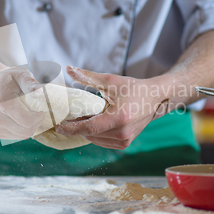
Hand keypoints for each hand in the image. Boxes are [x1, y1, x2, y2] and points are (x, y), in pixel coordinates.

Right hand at [0, 67, 44, 139]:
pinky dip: (21, 130)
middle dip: (36, 123)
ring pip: (21, 136)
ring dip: (29, 127)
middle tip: (38, 111)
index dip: (39, 116)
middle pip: (25, 131)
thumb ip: (29, 83)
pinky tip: (21, 118)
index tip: (42, 108)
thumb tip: (39, 92)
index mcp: (3, 104)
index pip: (28, 121)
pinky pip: (13, 136)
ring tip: (29, 112)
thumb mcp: (20, 74)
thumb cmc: (8, 77)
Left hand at [55, 66, 179, 148]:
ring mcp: (125, 141)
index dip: (72, 128)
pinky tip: (92, 124)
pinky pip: (102, 142)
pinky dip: (95, 134)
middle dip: (77, 127)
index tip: (58, 126)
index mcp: (119, 118)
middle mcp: (123, 133)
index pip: (89, 128)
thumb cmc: (132, 88)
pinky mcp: (125, 143)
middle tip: (66, 117)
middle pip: (90, 134)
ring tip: (79, 119)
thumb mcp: (110, 80)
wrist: (154, 99)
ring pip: (95, 140)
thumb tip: (68, 69)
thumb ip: (88, 77)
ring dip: (85, 131)